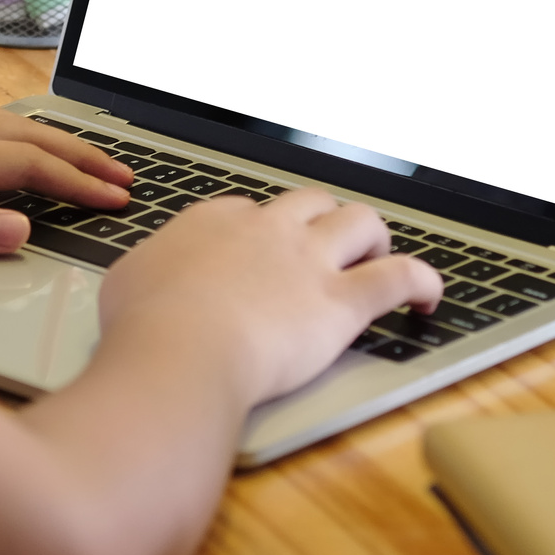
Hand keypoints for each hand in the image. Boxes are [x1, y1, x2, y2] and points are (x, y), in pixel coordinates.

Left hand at [0, 102, 132, 256]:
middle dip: (82, 155)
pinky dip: (16, 129)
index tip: (119, 200)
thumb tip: (21, 233)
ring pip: (8, 124)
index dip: (79, 181)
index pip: (31, 164)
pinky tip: (10, 137)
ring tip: (86, 156)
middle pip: (30, 136)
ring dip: (53, 139)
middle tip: (126, 176)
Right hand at [95, 189, 444, 405]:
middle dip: (322, 217)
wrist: (181, 353)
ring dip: (373, 235)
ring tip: (377, 254)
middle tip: (324, 243)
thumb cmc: (145, 327)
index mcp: (214, 221)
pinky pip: (399, 276)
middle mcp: (267, 230)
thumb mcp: (128, 282)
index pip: (248, 210)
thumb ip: (150, 271)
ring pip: (361, 221)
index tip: (258, 250)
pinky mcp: (341, 302)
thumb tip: (148, 280)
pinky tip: (427, 297)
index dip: (260, 229)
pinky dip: (422, 281)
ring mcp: (308, 261)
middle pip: (310, 201)